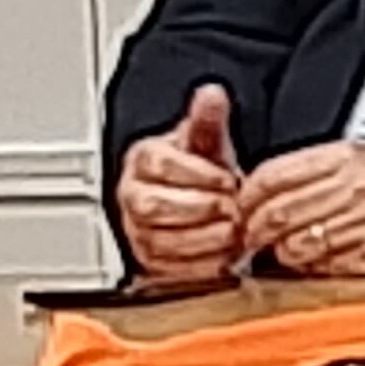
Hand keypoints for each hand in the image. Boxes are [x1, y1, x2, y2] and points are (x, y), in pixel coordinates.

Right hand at [113, 83, 245, 280]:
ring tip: (232, 228)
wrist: (203, 205)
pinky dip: (203, 264)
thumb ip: (208, 120)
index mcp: (142, 161)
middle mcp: (132, 196)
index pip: (157, 164)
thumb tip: (211, 94)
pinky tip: (225, 253)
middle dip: (200, 206)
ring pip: (161, 240)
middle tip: (231, 205)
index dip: (196, 173)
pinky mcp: (151, 263)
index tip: (226, 177)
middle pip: (152, 205)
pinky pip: (171, 270)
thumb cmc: (201, 172)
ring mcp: (138, 231)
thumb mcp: (208, 143)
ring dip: (205, 236)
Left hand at [236, 143, 364, 277]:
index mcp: (344, 159)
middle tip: (252, 239)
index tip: (244, 210)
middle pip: (275, 213)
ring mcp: (361, 225)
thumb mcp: (363, 159)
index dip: (247, 198)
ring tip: (283, 254)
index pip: (271, 176)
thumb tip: (263, 192)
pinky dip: (308, 270)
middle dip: (254, 231)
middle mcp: (351, 189)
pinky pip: (322, 268)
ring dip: (279, 255)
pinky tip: (312, 265)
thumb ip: (313, 172)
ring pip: (293, 245)